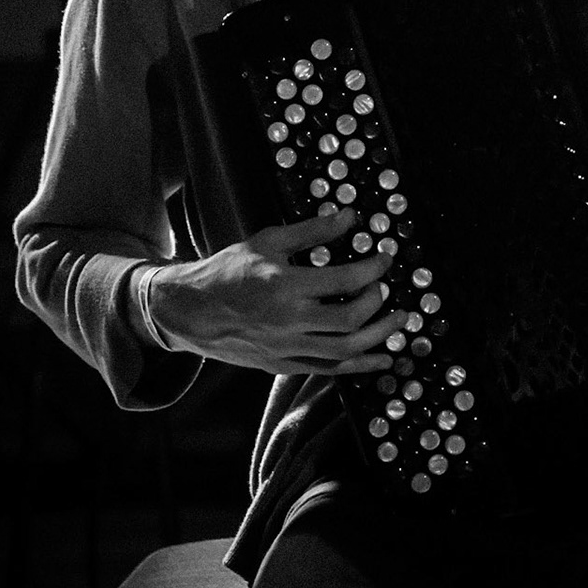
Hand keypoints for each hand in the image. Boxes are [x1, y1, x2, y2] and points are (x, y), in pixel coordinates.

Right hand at [146, 210, 408, 375]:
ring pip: (344, 350)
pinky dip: (360, 366)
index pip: (345, 281)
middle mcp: (287, 321)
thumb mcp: (267, 241)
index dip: (373, 268)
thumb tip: (350, 217)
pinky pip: (329, 370)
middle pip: (350, 319)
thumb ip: (311, 231)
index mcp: (284, 286)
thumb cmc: (227, 271)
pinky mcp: (282, 365)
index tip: (385, 258)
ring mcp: (285, 348)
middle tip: (387, 287)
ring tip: (400, 321)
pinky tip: (384, 358)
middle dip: (377, 302)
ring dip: (379, 336)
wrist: (188, 311)